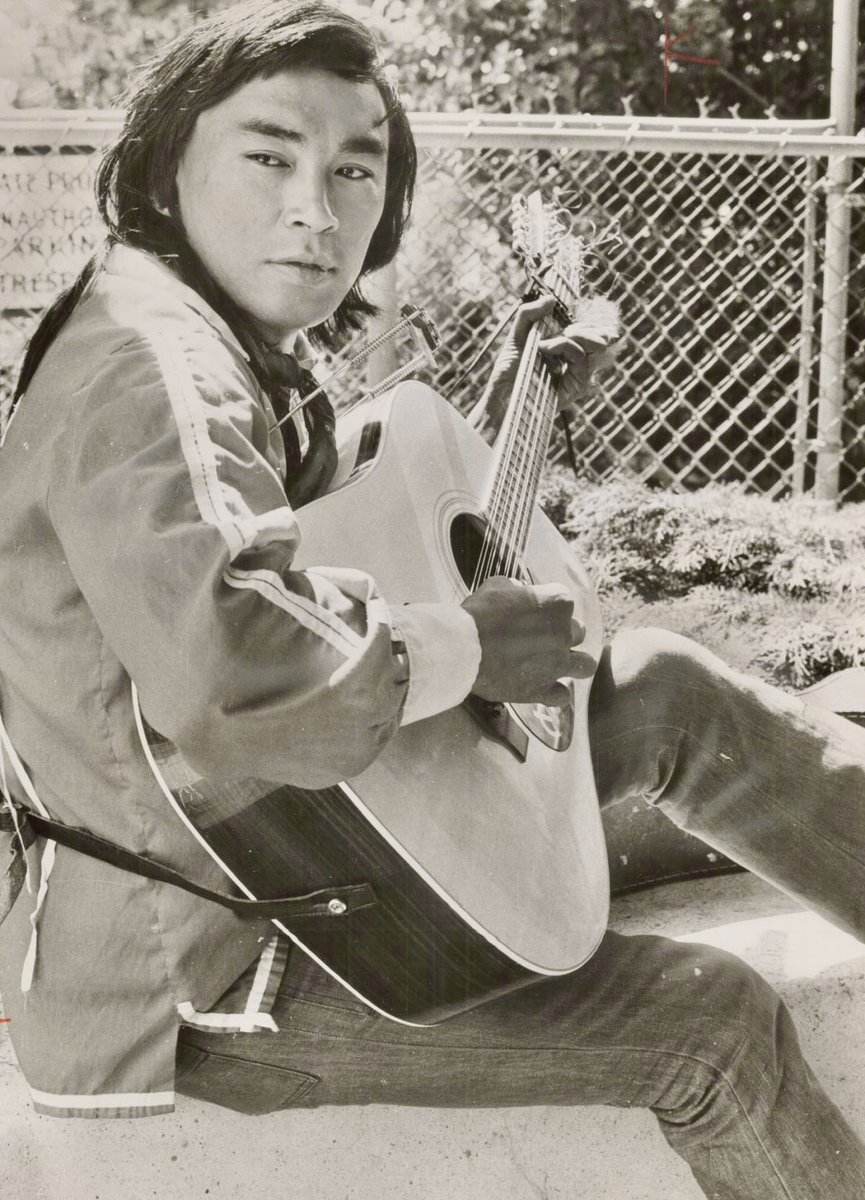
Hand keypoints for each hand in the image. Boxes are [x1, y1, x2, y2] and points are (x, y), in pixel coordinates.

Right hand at [461, 576, 596, 706]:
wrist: (463, 647)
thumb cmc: (479, 612)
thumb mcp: (498, 586)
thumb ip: (518, 589)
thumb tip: (521, 593)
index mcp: (558, 602)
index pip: (564, 600)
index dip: (547, 605)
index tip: (531, 610)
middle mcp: (565, 633)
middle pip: (577, 632)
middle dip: (562, 632)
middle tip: (540, 636)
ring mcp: (557, 664)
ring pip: (585, 666)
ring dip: (574, 662)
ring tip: (555, 663)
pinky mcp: (542, 689)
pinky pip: (562, 695)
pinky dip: (554, 692)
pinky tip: (542, 687)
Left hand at [468, 296, 617, 441]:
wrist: (502, 395)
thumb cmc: (509, 370)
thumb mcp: (516, 335)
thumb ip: (529, 314)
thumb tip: (551, 299)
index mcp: (564, 347)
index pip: (589, 329)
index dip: (591, 320)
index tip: (575, 309)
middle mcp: (574, 359)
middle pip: (600, 337)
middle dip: (590, 326)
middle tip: (568, 328)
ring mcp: (577, 372)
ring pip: (595, 345)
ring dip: (576, 334)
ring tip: (548, 341)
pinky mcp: (577, 385)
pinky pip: (580, 358)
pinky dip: (565, 346)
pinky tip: (546, 347)